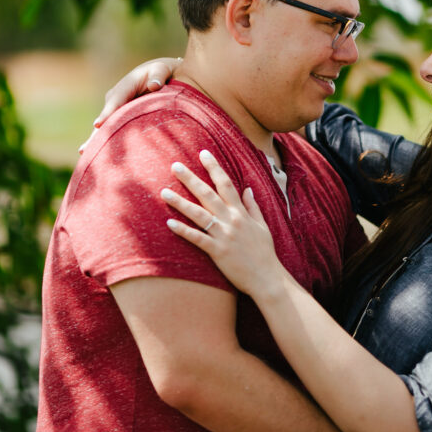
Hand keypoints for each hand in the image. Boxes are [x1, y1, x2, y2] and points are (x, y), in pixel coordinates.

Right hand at [79, 57, 179, 151]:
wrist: (158, 74)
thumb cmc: (160, 72)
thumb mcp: (161, 70)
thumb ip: (158, 77)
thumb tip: (154, 86)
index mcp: (125, 86)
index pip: (115, 101)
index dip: (107, 113)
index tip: (98, 124)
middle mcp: (115, 98)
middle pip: (105, 117)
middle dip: (96, 132)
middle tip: (85, 148)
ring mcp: (115, 108)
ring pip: (104, 125)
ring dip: (95, 139)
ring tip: (84, 153)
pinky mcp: (119, 116)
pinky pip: (111, 129)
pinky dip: (103, 140)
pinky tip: (94, 154)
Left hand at [164, 151, 282, 297]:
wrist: (268, 277)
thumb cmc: (265, 252)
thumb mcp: (262, 225)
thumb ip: (252, 206)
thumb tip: (247, 189)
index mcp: (241, 212)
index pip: (226, 183)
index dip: (214, 167)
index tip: (203, 153)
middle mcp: (231, 219)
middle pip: (208, 194)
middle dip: (191, 178)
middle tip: (175, 166)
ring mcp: (224, 235)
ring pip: (198, 214)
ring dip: (180, 202)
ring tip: (164, 192)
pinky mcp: (217, 251)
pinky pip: (197, 238)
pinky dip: (183, 231)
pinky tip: (169, 223)